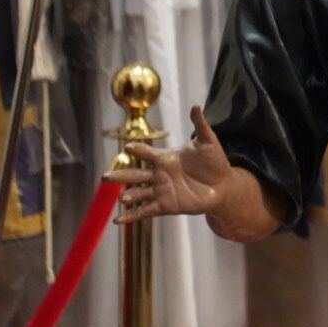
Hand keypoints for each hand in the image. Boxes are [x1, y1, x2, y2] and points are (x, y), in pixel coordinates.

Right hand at [107, 106, 233, 224]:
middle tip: (105, 177)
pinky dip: (131, 216)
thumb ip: (201, 125)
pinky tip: (117, 221)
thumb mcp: (208, 142)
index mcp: (166, 158)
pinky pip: (146, 211)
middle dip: (121, 176)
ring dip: (129, 196)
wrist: (222, 185)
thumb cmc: (213, 162)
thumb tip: (197, 105)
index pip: (148, 153)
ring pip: (139, 193)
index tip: (129, 147)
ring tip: (121, 198)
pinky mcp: (166, 205)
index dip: (139, 150)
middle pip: (135, 174)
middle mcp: (159, 174)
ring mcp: (161, 190)